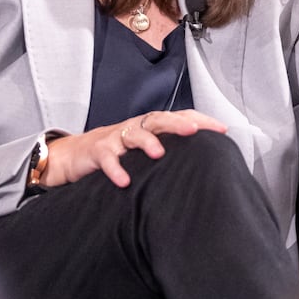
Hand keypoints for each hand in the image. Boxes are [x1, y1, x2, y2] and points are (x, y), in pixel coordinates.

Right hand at [43, 109, 227, 187]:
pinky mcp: (97, 151)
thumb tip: (204, 165)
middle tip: (194, 131)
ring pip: (134, 133)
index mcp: (151, 126)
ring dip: (147, 142)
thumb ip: (169, 153)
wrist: (75, 155)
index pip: (179, 117)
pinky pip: (107, 158)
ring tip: (159, 154)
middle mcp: (136, 127)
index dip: (201, 121)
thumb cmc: (118, 153)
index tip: (222, 130)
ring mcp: (116, 137)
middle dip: (177, 124)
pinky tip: (124, 181)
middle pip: (158, 119)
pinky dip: (116, 169)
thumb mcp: (144, 151)